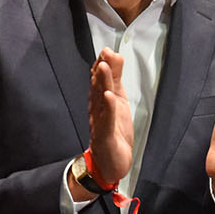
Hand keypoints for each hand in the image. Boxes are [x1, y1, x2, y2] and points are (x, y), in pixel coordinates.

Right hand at [85, 47, 132, 189]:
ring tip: (103, 69)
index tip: (106, 50)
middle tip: (104, 54)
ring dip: (101, 84)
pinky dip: (107, 109)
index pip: (98, 80)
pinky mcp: (105, 136)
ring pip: (100, 101)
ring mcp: (100, 123)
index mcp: (100, 101)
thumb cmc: (113, 130)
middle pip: (97, 88)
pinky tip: (109, 98)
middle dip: (101, 71)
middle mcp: (96, 110)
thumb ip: (115, 78)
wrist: (109, 163)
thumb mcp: (118, 100)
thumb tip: (115, 55)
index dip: (102, 65)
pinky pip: (106, 121)